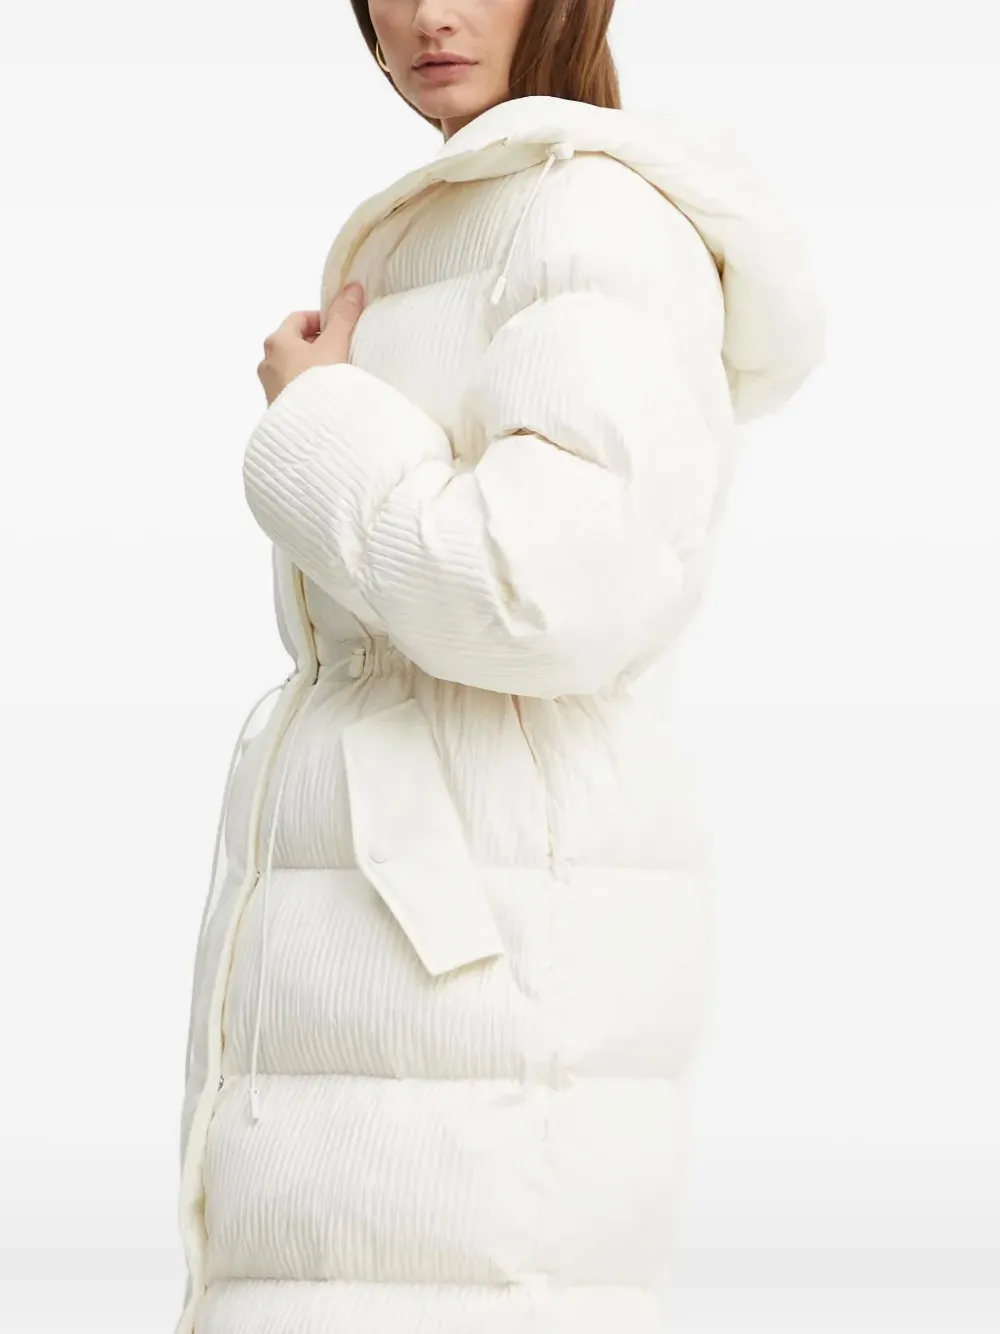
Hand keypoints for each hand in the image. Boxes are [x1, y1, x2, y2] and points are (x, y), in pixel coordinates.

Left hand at [256, 282, 365, 405]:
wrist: (310, 432)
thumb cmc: (319, 384)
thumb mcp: (335, 344)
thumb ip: (343, 316)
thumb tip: (352, 288)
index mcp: (276, 342)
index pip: (299, 319)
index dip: (322, 320)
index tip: (342, 330)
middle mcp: (267, 363)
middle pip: (296, 343)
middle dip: (319, 345)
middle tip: (343, 353)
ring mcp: (270, 387)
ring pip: (295, 368)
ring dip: (314, 368)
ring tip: (337, 378)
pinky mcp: (277, 408)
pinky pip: (295, 389)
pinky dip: (309, 388)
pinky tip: (327, 398)